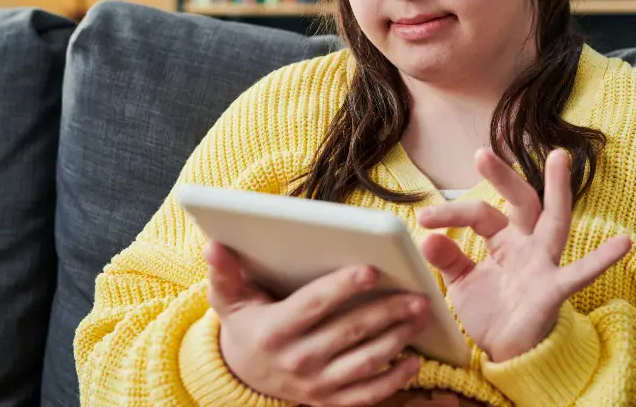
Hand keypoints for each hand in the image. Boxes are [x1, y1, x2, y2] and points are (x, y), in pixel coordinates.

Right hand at [205, 241, 427, 406]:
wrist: (243, 372)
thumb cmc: (246, 322)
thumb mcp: (229, 297)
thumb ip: (225, 271)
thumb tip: (214, 244)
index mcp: (275, 330)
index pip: (314, 305)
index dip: (342, 288)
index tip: (371, 270)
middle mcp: (296, 360)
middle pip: (349, 332)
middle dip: (387, 312)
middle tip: (417, 294)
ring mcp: (315, 385)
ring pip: (365, 362)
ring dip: (398, 339)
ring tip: (421, 315)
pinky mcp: (329, 400)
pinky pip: (367, 394)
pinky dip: (394, 380)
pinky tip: (415, 360)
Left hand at [416, 148, 631, 362]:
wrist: (509, 356)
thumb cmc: (492, 312)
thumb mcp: (462, 283)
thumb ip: (448, 259)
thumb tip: (426, 238)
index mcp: (504, 239)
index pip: (479, 213)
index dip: (450, 214)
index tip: (422, 219)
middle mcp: (527, 244)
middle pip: (520, 202)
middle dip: (503, 177)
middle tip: (481, 155)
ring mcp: (544, 264)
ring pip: (554, 221)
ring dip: (557, 190)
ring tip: (560, 157)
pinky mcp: (555, 290)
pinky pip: (580, 274)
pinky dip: (602, 260)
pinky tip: (623, 243)